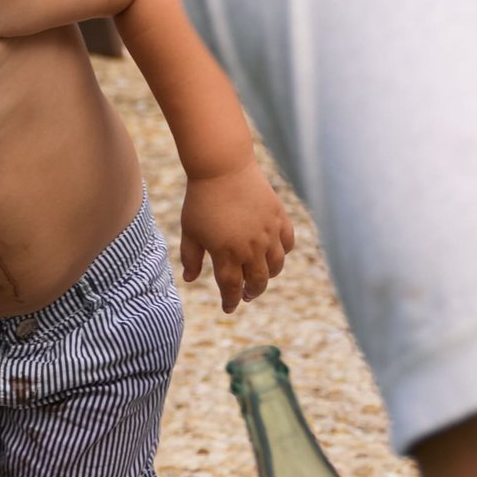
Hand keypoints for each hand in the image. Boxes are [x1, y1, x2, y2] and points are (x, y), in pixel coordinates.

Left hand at [178, 159, 294, 309]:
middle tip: (245, 295)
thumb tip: (189, 279)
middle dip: (251, 293)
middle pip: (257, 282)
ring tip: (259, 276)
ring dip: (268, 276)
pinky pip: (287, 243)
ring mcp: (268, 233)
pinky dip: (282, 252)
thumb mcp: (190, 231)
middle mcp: (251, 248)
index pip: (231, 288)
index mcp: (226, 254)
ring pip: (276, 266)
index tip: (228, 308)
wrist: (222, 168)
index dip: (230, 301)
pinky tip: (273, 253)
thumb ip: (190, 257)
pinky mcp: (279, 218)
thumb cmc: (201, 200)